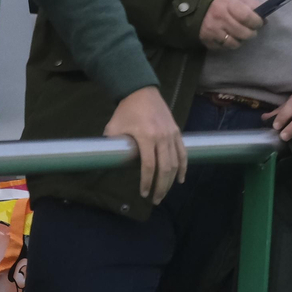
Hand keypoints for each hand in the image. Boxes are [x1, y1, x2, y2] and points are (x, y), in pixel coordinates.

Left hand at [105, 86, 185, 202]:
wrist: (141, 92)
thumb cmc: (125, 111)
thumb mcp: (113, 128)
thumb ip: (113, 146)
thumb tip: (108, 162)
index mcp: (147, 137)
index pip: (150, 166)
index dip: (147, 182)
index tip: (143, 193)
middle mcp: (162, 137)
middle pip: (165, 168)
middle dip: (161, 186)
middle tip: (155, 199)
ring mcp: (172, 134)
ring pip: (176, 163)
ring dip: (171, 180)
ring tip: (165, 192)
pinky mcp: (177, 132)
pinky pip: (183, 153)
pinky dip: (183, 167)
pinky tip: (181, 179)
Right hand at [200, 0, 263, 50]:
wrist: (197, 5)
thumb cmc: (222, 1)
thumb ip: (252, 5)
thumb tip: (265, 19)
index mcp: (228, 4)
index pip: (247, 17)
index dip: (257, 22)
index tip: (259, 23)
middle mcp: (220, 18)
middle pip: (243, 33)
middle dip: (251, 34)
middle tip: (251, 31)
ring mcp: (212, 31)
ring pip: (234, 43)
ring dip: (240, 41)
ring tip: (239, 35)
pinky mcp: (206, 40)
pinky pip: (222, 48)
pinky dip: (228, 45)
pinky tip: (228, 38)